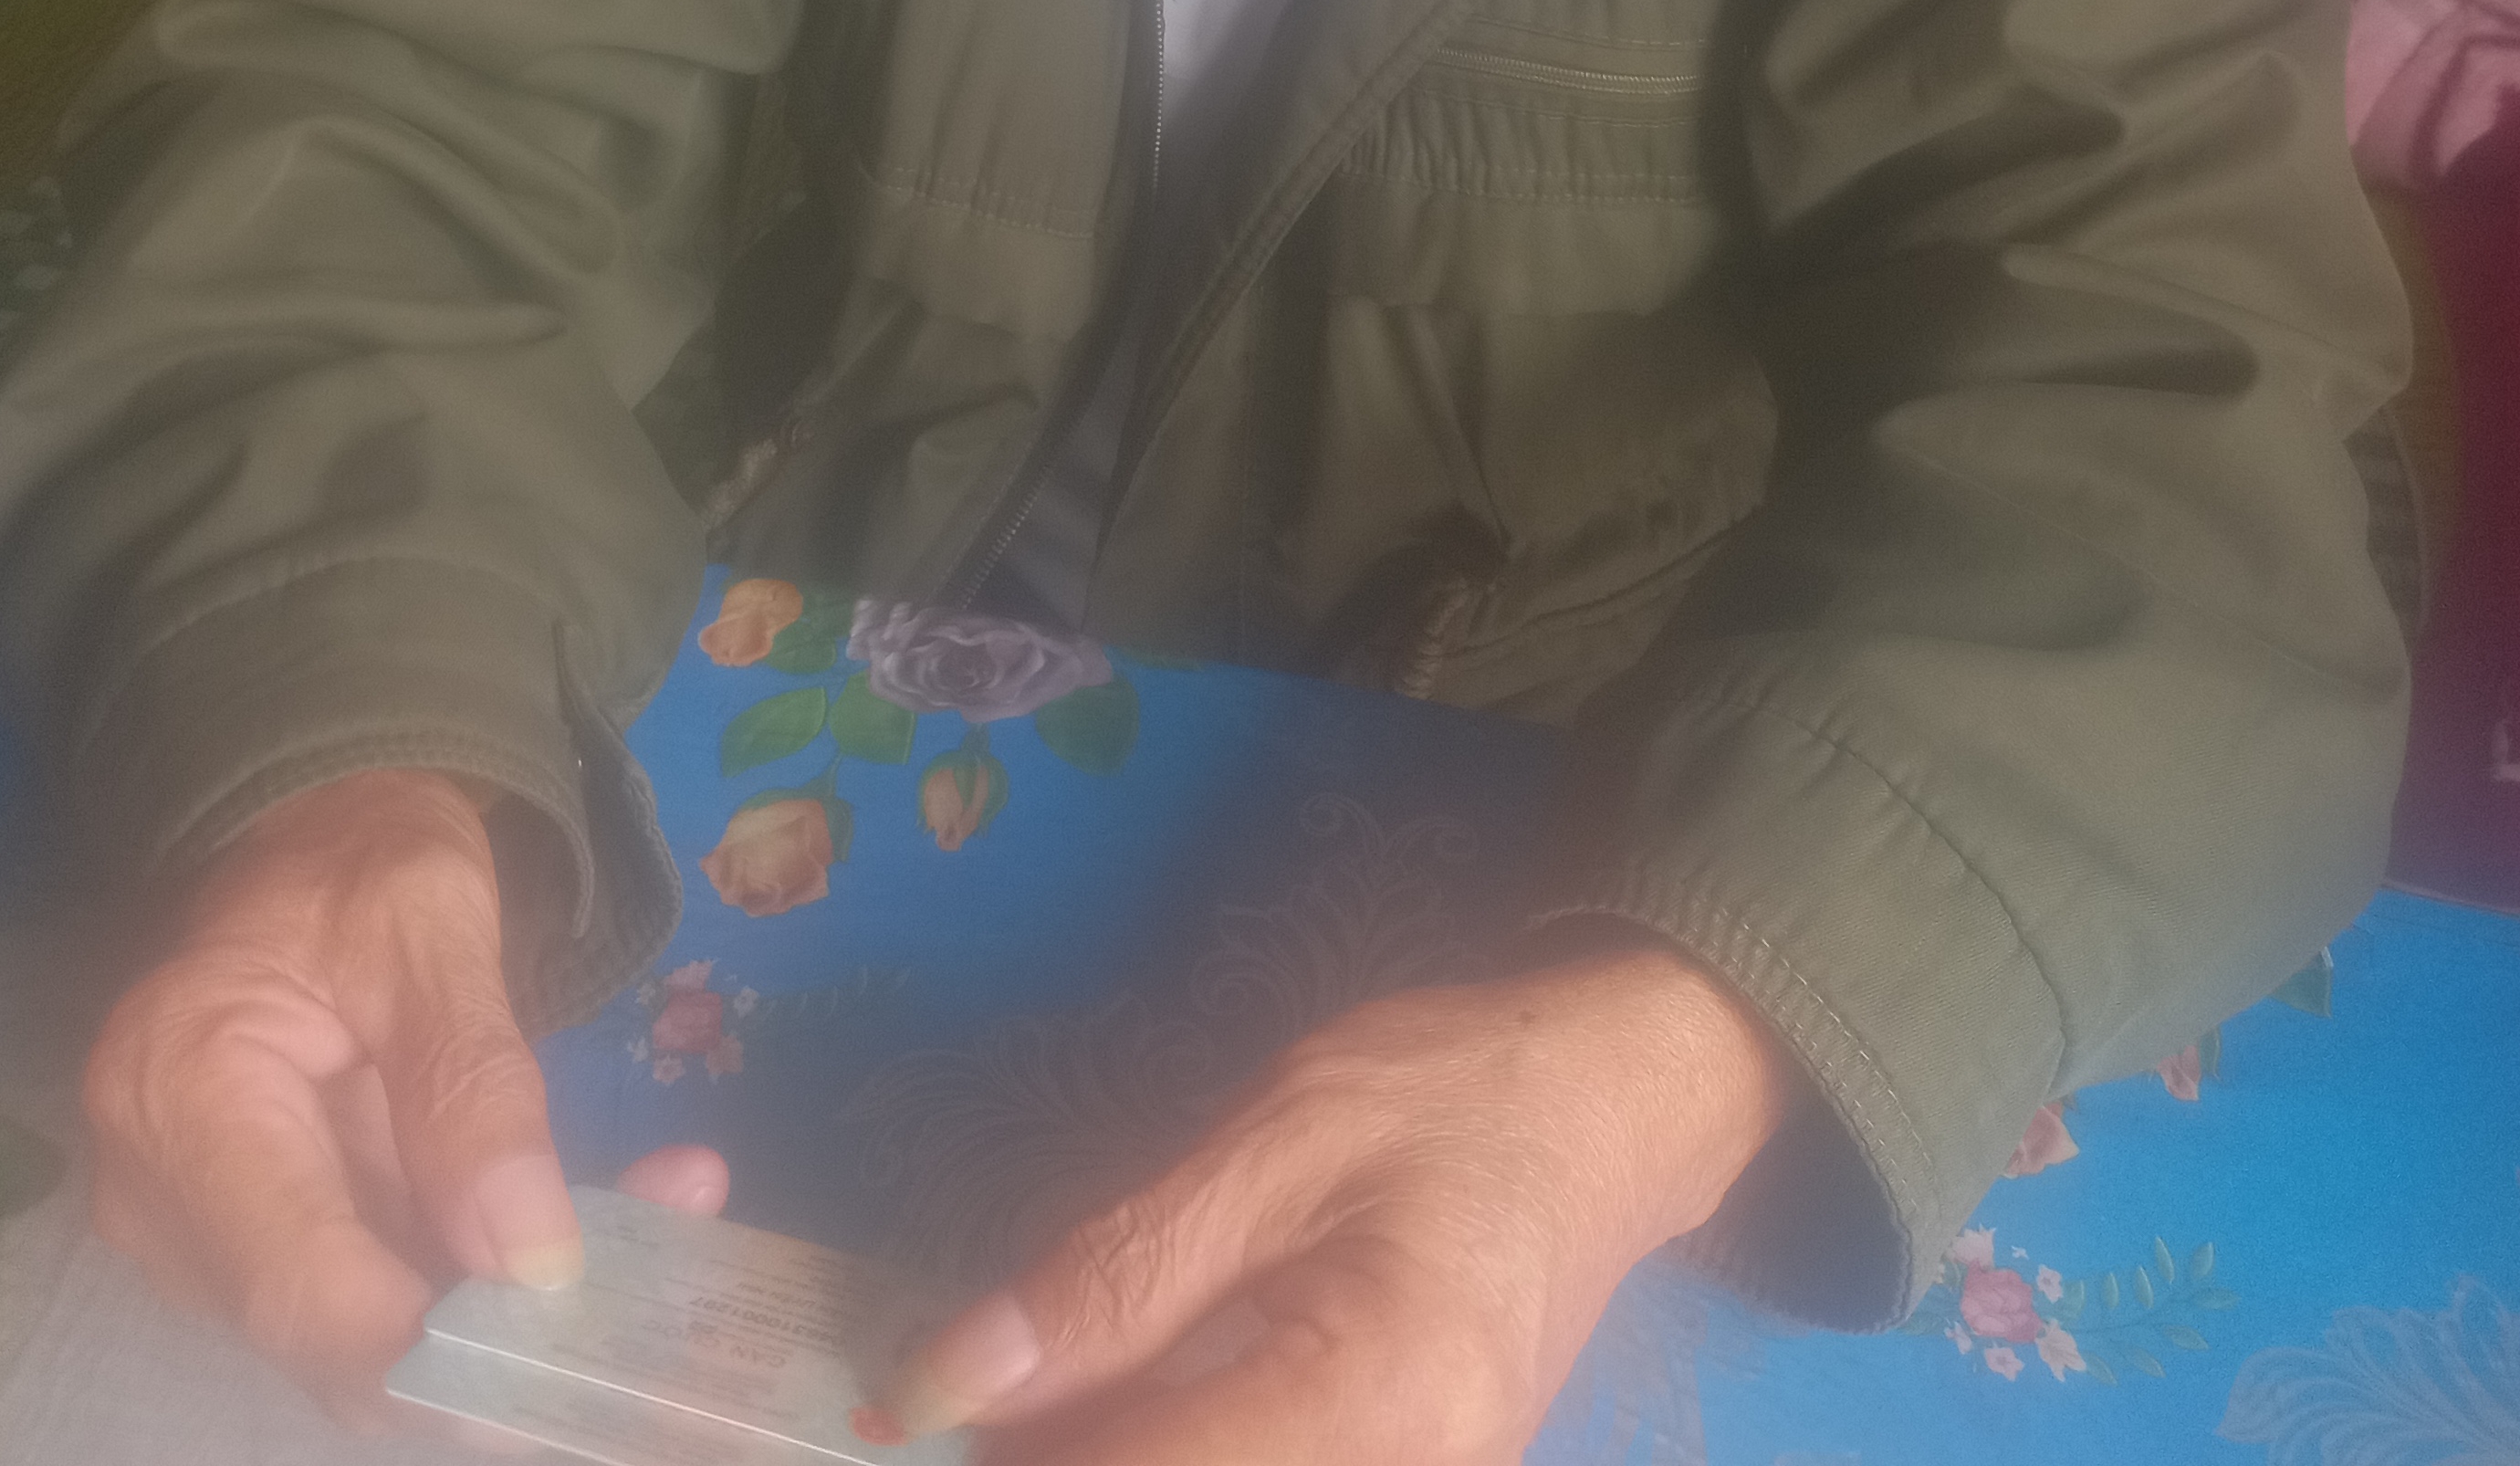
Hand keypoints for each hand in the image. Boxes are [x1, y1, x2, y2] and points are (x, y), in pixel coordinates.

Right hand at [83, 765, 727, 1430]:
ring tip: (662, 1208)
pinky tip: (589, 1218)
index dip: (435, 1342)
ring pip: (364, 1330)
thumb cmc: (359, 860)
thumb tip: (532, 1260)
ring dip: (504, 1300)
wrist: (310, 847)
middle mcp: (159, 1195)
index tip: (571, 1331)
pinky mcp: (254, 1247)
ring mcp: (198, 1235)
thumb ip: (473, 1084)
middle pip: (332, 1331)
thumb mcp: (432, 926)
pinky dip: (480, 1272)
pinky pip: (374, 1293)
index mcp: (180, 1094)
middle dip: (493, 1327)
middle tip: (649, 1274)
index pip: (302, 1286)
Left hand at [863, 946, 1797, 1462]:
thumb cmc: (1458, 1090)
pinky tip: (1095, 1400)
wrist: (1622, 1107)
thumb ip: (1123, 1270)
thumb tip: (957, 1374)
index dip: (1004, 1458)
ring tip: (1011, 1388)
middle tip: (951, 1390)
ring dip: (1102, 1445)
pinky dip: (1162, 1444)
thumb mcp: (1281, 1140)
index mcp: (1376, 1399)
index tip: (898, 1415)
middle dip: (1053, 1452)